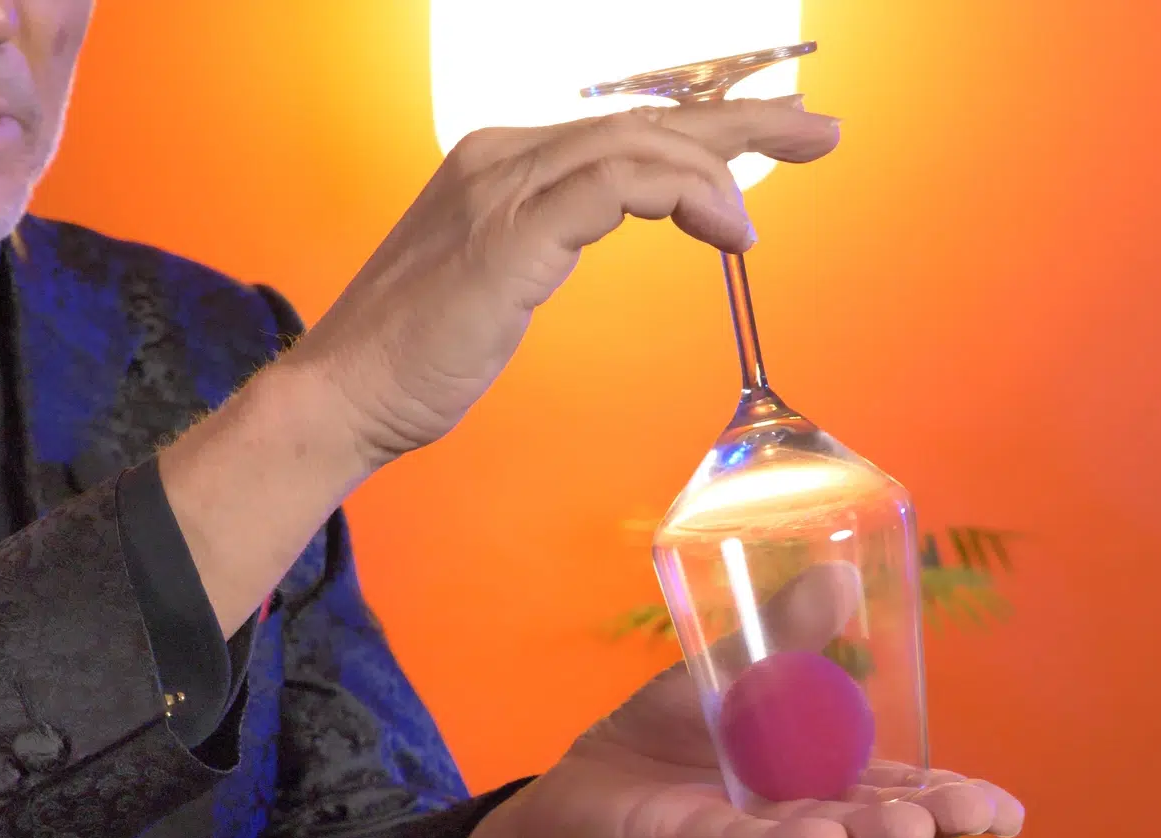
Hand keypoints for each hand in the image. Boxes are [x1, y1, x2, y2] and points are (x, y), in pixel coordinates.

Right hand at [290, 97, 840, 468]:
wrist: (341, 395)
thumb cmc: (413, 359)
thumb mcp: (492, 283)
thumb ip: (544, 245)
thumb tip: (598, 233)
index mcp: (497, 163)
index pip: (619, 129)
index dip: (703, 131)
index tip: (771, 141)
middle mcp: (501, 157)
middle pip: (643, 120)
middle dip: (742, 122)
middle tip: (819, 129)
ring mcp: (502, 190)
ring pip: (638, 144)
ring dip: (718, 172)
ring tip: (759, 222)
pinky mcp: (510, 236)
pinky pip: (616, 185)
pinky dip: (680, 196)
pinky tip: (722, 230)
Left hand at [451, 564, 1025, 837]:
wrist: (581, 786)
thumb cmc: (666, 737)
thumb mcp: (731, 674)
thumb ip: (787, 634)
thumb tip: (842, 576)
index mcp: (816, 777)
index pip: (896, 791)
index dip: (952, 800)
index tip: (1012, 810)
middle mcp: (795, 817)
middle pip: (872, 823)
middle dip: (929, 820)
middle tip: (983, 815)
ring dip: (864, 834)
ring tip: (912, 830)